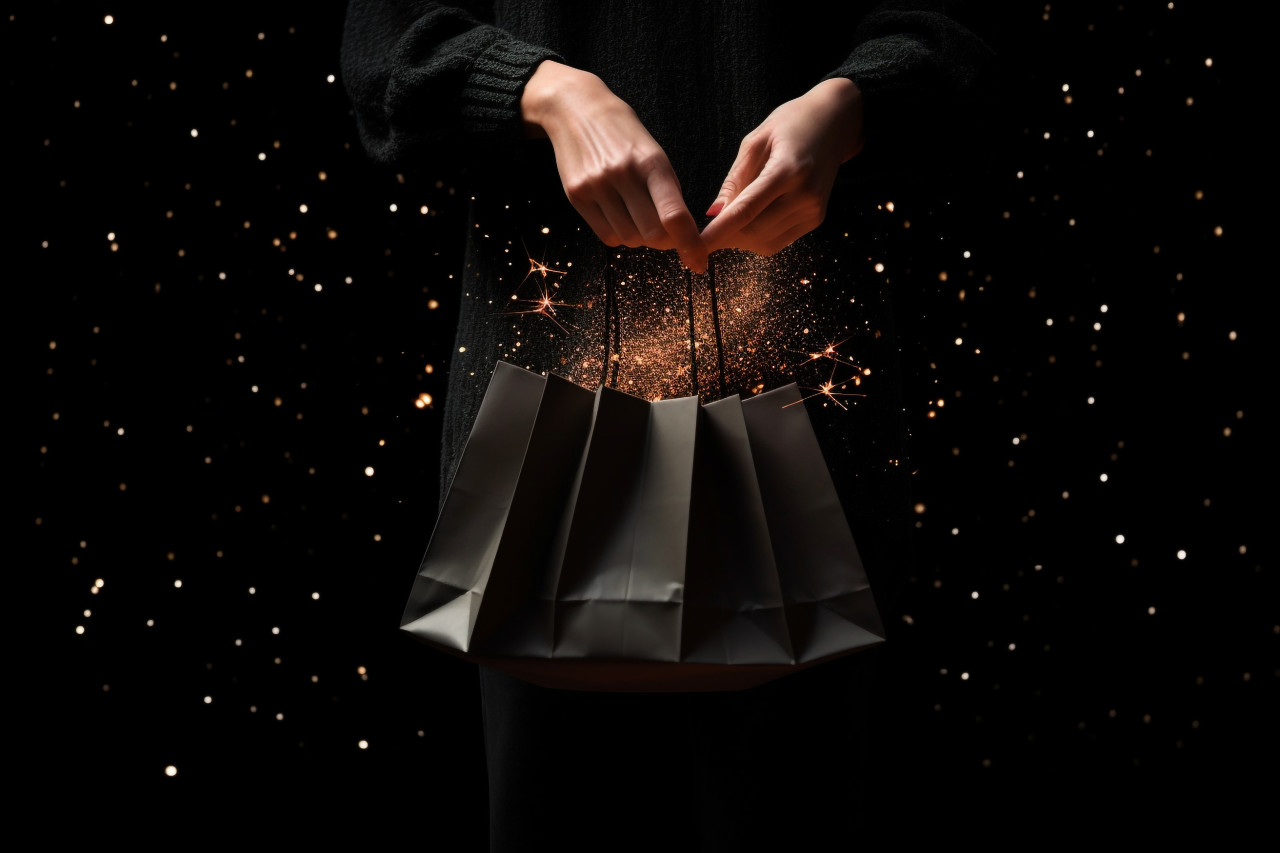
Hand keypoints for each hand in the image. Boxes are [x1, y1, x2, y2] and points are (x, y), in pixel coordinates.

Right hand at [521, 61, 707, 272]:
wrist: (576, 109)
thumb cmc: (624, 134)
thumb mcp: (654, 152)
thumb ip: (667, 190)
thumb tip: (681, 233)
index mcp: (651, 162)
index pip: (674, 215)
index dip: (690, 244)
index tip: (699, 262)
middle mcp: (622, 175)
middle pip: (652, 235)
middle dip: (665, 243)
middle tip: (668, 235)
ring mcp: (596, 186)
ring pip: (629, 239)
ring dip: (641, 238)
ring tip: (640, 217)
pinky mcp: (576, 196)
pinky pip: (607, 236)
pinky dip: (620, 236)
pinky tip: (621, 217)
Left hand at [700, 77, 863, 256]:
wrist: (836, 123)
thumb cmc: (791, 124)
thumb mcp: (756, 141)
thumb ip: (734, 179)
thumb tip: (712, 213)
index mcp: (787, 170)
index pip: (745, 211)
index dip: (717, 232)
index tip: (696, 246)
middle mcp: (804, 194)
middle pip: (753, 231)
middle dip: (726, 235)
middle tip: (707, 228)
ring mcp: (813, 210)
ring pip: (764, 242)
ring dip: (740, 238)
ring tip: (731, 219)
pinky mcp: (815, 219)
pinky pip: (778, 241)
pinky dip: (757, 237)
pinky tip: (751, 220)